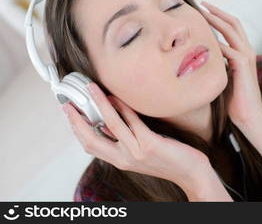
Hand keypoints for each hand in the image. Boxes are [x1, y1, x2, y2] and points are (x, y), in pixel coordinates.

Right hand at [62, 82, 209, 189]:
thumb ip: (124, 141)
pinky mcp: (150, 144)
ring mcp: (136, 152)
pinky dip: (123, 107)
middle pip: (91, 138)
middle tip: (69, 101)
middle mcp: (124, 159)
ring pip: (111, 124)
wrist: (191, 174)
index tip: (69, 113)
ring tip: (92, 88)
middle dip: (77, 118)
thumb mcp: (140, 154)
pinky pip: (133, 121)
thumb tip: (109, 122)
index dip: (76, 129)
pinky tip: (117, 96)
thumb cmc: (169, 161)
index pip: (89, 146)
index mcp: (120, 161)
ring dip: (99, 104)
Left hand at [200, 1, 261, 133]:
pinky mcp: (243, 66)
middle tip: (201, 3)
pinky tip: (204, 38)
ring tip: (201, 13)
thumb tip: (201, 60)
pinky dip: (216, 42)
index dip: (219, 17)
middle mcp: (247, 51)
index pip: (232, 28)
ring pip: (232, 30)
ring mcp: (247, 57)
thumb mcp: (224, 78)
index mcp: (243, 53)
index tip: (203, 11)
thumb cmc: (236, 101)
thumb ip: (218, 65)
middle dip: (217, 11)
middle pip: (233, 23)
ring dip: (216, 20)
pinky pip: (228, 49)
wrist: (249, 118)